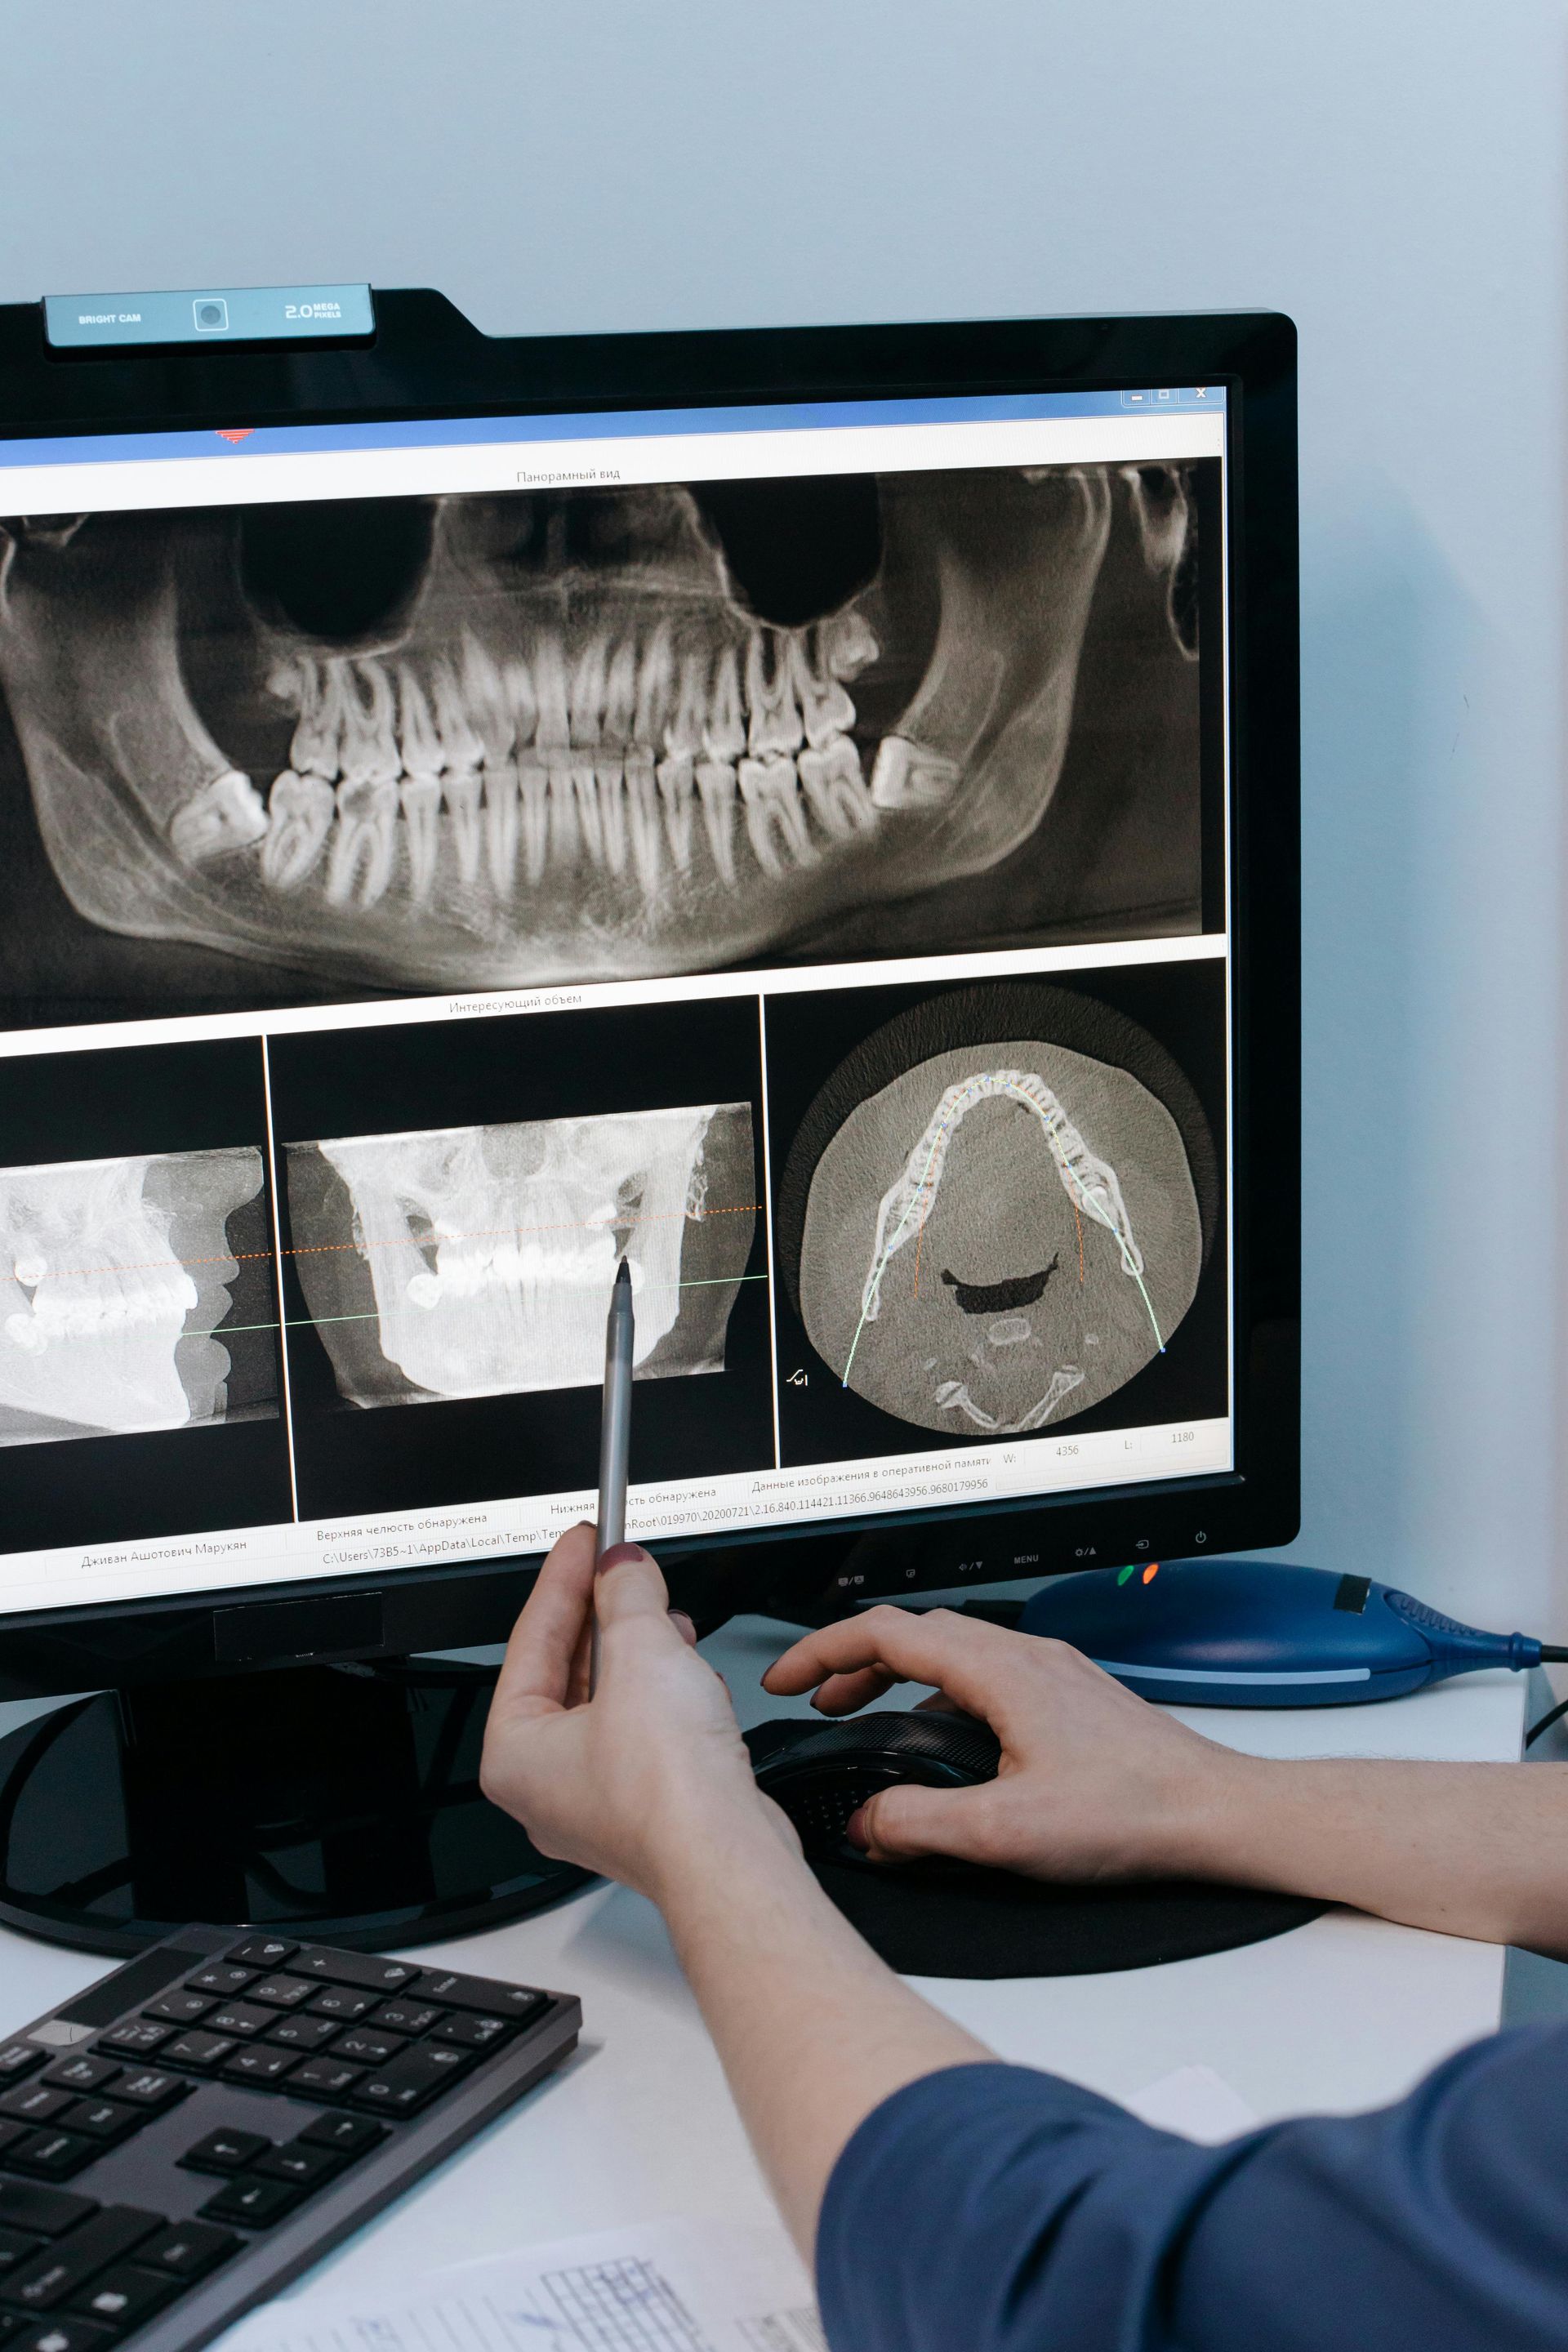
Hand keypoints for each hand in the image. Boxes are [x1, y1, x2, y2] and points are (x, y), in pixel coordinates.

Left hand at [480, 1524, 792, 1900]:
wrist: (726, 1857)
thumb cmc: (666, 1790)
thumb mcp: (641, 1655)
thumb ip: (627, 1597)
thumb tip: (624, 1568)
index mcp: (513, 1755)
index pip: (529, 1642)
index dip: (562, 1580)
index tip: (584, 1542)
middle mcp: (546, 1787)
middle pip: (567, 1671)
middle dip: (605, 1616)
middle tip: (622, 1568)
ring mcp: (597, 1802)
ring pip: (610, 1702)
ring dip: (641, 1653)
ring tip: (664, 1618)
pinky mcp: (647, 1807)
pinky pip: (645, 1733)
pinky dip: (666, 1695)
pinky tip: (691, 1674)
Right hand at [763, 1605, 1248, 1879]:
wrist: (1216, 1814)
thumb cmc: (1134, 1813)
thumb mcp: (1004, 1833)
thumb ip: (919, 1825)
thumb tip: (866, 1823)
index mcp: (1000, 1671)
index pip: (887, 1634)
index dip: (823, 1651)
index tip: (784, 1677)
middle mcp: (1026, 1657)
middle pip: (917, 1633)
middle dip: (854, 1662)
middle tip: (818, 1699)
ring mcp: (1052, 1674)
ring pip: (954, 1654)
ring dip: (899, 1678)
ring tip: (869, 1718)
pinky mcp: (1071, 1699)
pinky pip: (987, 1678)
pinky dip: (943, 1698)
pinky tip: (945, 1749)